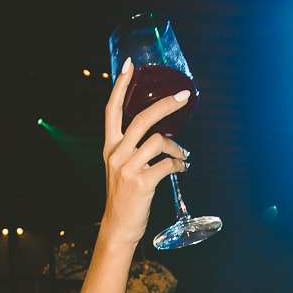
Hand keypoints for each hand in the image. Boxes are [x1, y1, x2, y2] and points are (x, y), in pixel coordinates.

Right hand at [101, 61, 189, 248]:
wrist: (118, 228)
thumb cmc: (123, 198)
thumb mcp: (119, 170)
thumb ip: (132, 150)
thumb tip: (160, 137)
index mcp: (110, 148)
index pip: (111, 110)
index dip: (120, 86)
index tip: (130, 65)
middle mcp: (116, 155)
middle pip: (142, 119)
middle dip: (165, 105)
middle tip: (183, 97)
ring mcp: (128, 168)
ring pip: (159, 141)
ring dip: (177, 147)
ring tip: (182, 156)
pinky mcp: (142, 183)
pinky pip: (167, 165)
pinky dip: (179, 165)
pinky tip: (181, 169)